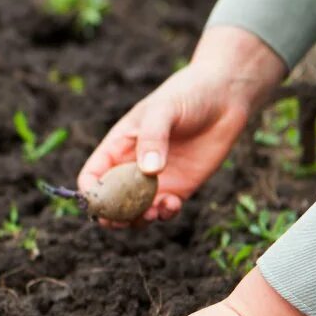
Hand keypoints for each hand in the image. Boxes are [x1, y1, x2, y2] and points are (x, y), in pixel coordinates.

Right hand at [79, 26, 286, 224]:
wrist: (225, 97)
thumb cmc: (187, 94)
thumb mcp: (163, 110)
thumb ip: (152, 138)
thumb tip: (148, 171)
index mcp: (117, 148)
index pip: (92, 176)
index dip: (90, 192)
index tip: (99, 201)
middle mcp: (131, 168)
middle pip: (110, 202)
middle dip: (112, 216)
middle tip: (121, 220)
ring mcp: (155, 182)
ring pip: (135, 212)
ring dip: (138, 220)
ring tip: (150, 213)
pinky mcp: (178, 189)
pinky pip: (164, 210)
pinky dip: (164, 213)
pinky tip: (171, 204)